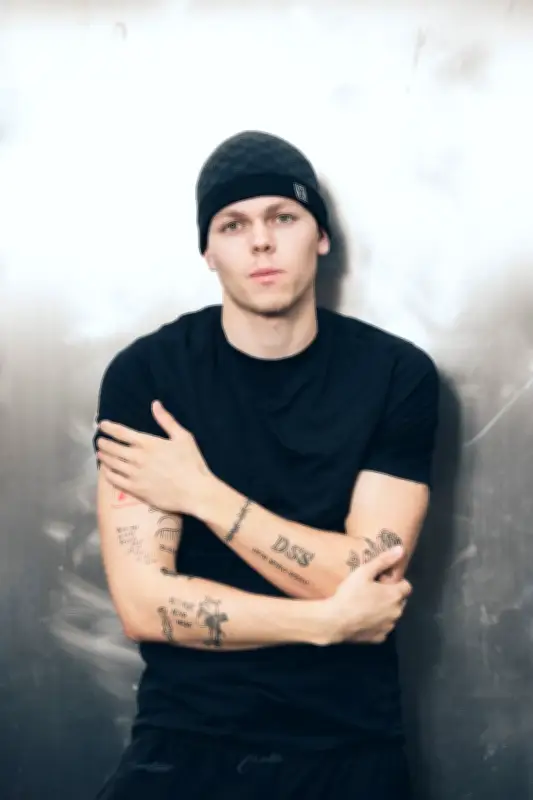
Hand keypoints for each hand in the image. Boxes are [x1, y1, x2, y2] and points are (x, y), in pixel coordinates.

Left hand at [96, 401, 212, 513]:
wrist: (194, 491)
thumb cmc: (191, 463)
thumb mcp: (183, 437)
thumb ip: (166, 420)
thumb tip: (155, 404)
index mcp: (148, 443)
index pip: (121, 433)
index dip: (109, 427)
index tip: (102, 425)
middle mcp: (137, 458)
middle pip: (113, 448)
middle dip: (104, 443)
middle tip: (100, 441)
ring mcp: (134, 475)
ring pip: (111, 464)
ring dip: (104, 457)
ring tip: (100, 453)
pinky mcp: (135, 490)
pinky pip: (115, 481)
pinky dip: (107, 474)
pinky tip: (106, 471)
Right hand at [319, 547, 411, 644]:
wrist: (334, 621)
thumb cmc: (350, 594)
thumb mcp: (364, 572)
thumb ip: (383, 560)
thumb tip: (401, 549)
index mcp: (395, 595)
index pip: (407, 586)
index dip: (395, 582)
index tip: (381, 581)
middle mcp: (397, 612)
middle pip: (400, 601)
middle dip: (390, 596)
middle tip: (372, 592)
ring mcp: (389, 627)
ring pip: (392, 615)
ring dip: (385, 610)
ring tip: (366, 605)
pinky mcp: (379, 638)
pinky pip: (383, 628)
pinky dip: (377, 623)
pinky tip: (363, 618)